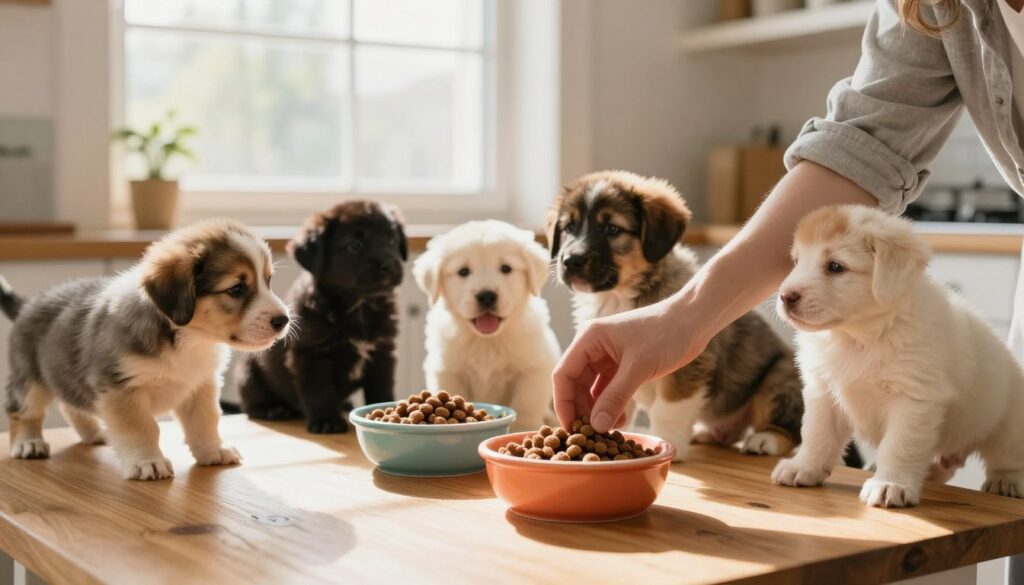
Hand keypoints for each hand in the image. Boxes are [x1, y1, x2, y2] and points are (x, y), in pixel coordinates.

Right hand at [551, 296, 709, 432]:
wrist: (694, 321)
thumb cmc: (665, 334)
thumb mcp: (638, 368)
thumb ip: (615, 397)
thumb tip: (597, 426)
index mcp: (588, 338)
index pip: (563, 374)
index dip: (563, 403)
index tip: (571, 429)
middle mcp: (593, 346)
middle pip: (575, 384)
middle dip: (582, 409)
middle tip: (591, 434)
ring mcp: (607, 356)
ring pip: (592, 389)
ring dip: (598, 410)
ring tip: (608, 430)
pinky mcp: (623, 365)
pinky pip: (609, 389)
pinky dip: (611, 405)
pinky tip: (620, 419)